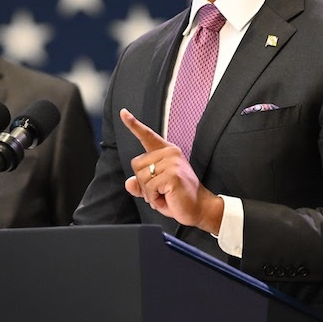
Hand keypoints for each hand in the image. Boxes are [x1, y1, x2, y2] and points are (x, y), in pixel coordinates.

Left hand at [120, 108, 223, 233]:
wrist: (199, 208)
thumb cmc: (178, 197)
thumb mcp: (155, 190)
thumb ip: (140, 185)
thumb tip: (129, 183)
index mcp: (166, 152)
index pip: (147, 136)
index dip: (133, 125)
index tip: (123, 113)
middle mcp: (170, 153)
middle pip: (136, 164)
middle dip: (144, 183)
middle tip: (161, 191)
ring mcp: (172, 163)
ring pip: (141, 177)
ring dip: (149, 193)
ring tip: (165, 195)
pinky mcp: (172, 175)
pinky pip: (149, 187)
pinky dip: (154, 198)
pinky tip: (167, 198)